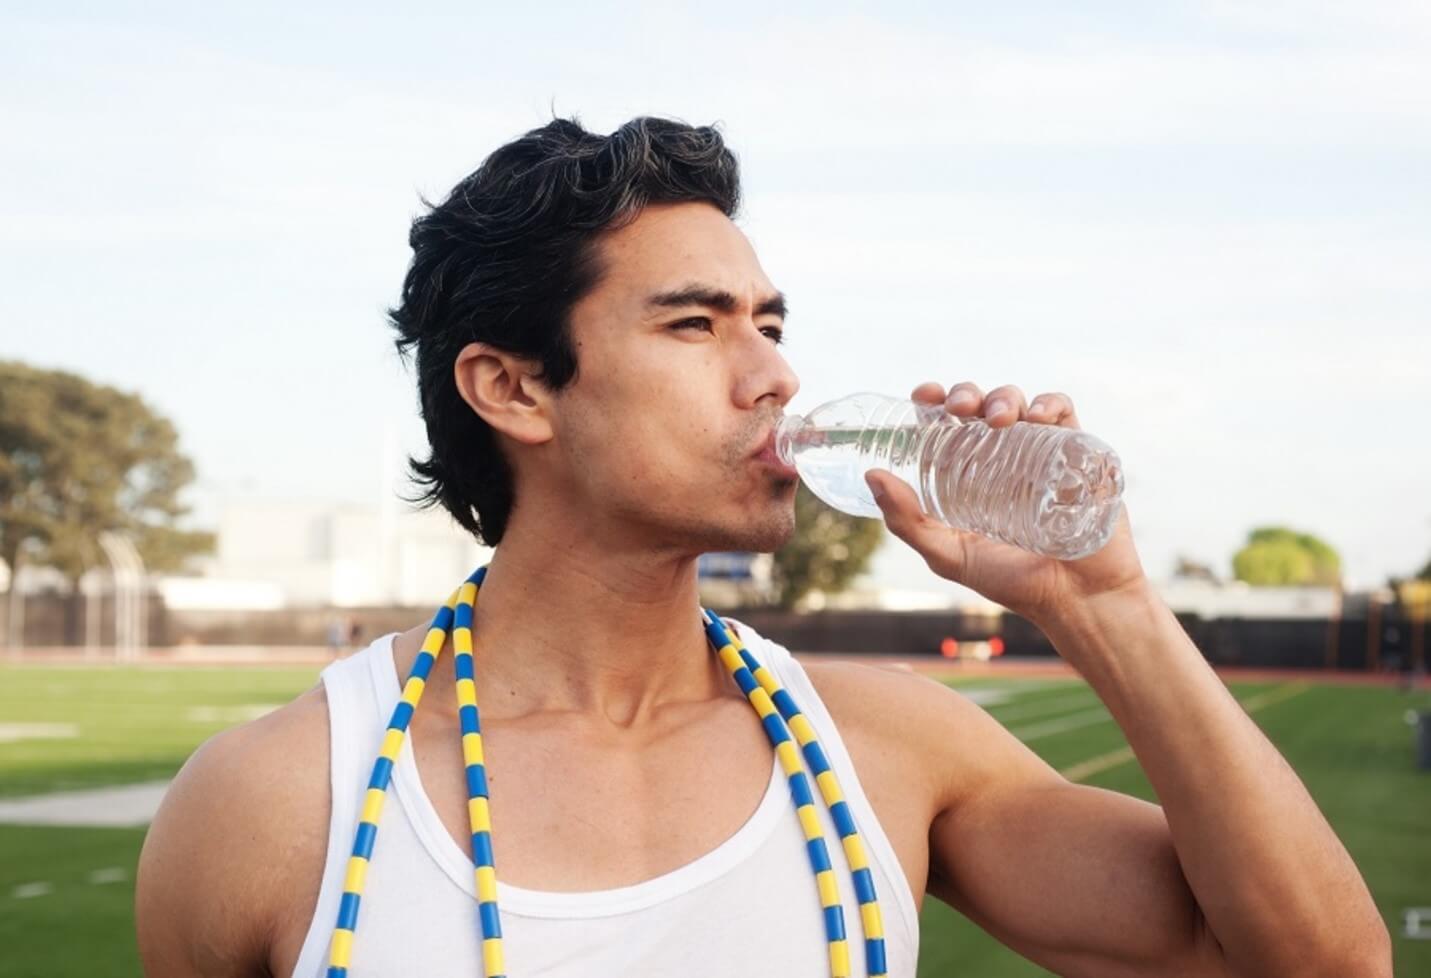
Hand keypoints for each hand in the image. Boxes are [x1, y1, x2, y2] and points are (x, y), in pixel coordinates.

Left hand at [864, 381, 1149, 624]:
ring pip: (1019, 403)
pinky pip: (1065, 414)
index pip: (947, 424)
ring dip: (1004, 397)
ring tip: (998, 417)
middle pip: (980, 407)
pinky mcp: (1080, 453)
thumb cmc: (1013, 581)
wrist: (1078, 599)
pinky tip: (1039, 417)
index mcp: (969, 473)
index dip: (934, 401)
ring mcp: (1041, 453)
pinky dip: (1051, 404)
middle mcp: (1003, 457)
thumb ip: (908, 522)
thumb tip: (872, 476)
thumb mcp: (949, 555)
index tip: (923, 395)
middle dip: (967, 395)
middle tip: (958, 408)